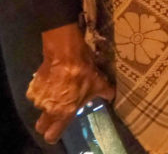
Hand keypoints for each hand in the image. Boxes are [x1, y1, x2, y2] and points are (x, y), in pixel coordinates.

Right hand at [26, 22, 114, 143]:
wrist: (65, 55)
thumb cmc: (83, 73)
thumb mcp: (99, 83)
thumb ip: (106, 93)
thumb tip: (111, 96)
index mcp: (64, 113)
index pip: (52, 135)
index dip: (54, 136)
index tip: (58, 132)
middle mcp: (48, 110)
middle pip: (41, 126)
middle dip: (47, 123)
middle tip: (57, 114)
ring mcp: (38, 99)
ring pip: (40, 107)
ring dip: (47, 102)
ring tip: (59, 91)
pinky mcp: (32, 88)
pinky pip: (36, 94)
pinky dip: (43, 91)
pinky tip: (52, 82)